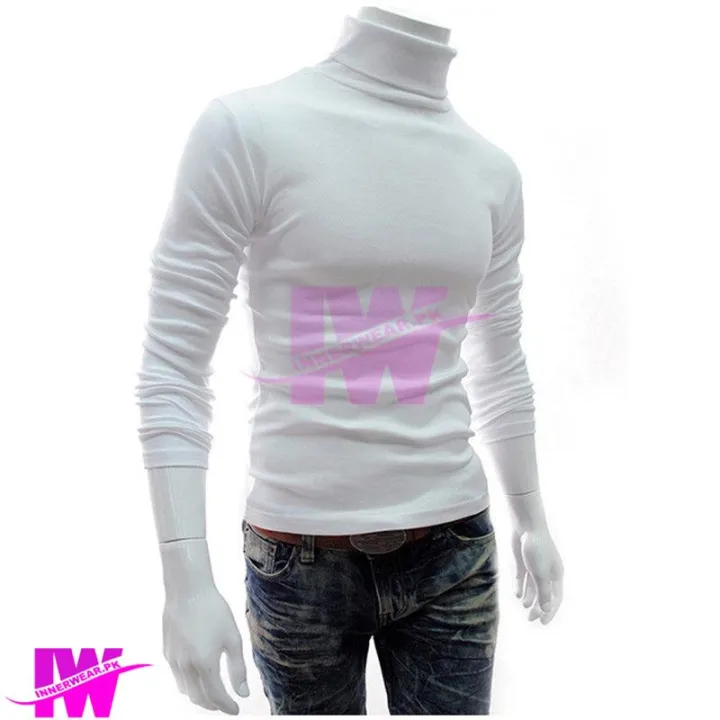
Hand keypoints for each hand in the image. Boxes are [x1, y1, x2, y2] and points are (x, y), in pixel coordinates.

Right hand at [163, 583, 249, 713]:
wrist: (187, 590)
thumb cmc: (214, 611)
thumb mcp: (233, 638)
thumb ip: (238, 668)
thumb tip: (243, 693)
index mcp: (205, 664)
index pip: (216, 696)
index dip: (226, 707)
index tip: (236, 711)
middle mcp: (186, 666)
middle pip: (199, 698)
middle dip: (213, 705)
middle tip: (225, 703)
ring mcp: (173, 660)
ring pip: (185, 690)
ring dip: (199, 696)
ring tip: (212, 691)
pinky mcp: (166, 652)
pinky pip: (177, 677)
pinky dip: (188, 683)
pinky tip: (197, 674)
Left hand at [511, 525, 563, 623]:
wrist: (525, 527)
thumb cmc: (537, 549)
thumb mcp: (541, 573)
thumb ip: (543, 592)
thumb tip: (546, 610)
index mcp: (556, 575)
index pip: (555, 598)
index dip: (550, 611)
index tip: (542, 623)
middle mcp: (546, 572)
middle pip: (543, 594)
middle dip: (537, 607)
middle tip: (530, 618)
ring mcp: (534, 567)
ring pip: (532, 587)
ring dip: (529, 598)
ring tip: (524, 605)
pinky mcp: (522, 562)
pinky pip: (522, 578)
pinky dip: (520, 587)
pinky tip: (517, 594)